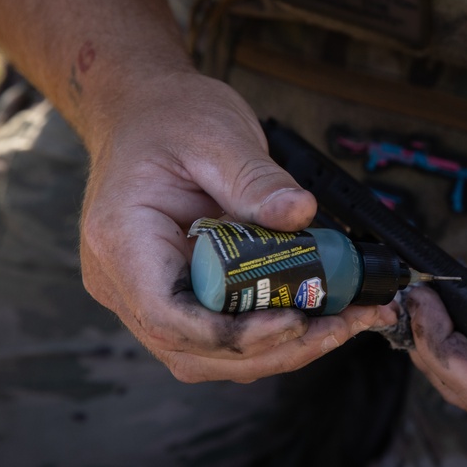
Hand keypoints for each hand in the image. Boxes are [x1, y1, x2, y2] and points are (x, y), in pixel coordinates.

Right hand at [79, 70, 396, 381]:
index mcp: (123, 241)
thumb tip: (301, 212)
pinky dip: (270, 333)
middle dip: (275, 348)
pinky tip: (318, 314)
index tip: (294, 319)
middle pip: (195, 350)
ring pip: (210, 355)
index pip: (167, 317)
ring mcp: (145, 294)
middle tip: (343, 324)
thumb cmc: (168, 118)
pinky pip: (220, 333)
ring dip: (280, 350)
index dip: (234, 334)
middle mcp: (123, 281)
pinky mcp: (176, 295)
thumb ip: (257, 179)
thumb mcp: (217, 135)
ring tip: (343, 322)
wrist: (143, 111)